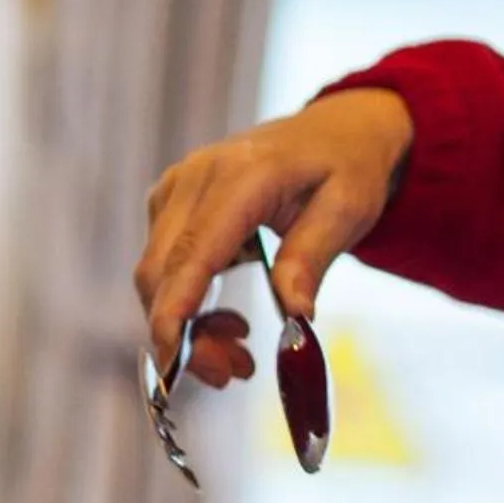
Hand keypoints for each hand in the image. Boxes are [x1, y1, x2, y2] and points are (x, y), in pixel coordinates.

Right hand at [134, 88, 414, 385]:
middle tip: (233, 372)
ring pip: (156, 276)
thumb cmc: (346, 168)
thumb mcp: (347, 211)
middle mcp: (194, 178)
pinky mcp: (169, 202)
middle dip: (185, 334)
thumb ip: (311, 258)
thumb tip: (294, 314)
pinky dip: (185, 302)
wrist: (335, 131)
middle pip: (161, 273)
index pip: (192, 253)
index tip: (172, 358)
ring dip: (186, 324)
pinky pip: (162, 265)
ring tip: (237, 353)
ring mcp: (175, 188)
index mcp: (241, 176)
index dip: (174, 309)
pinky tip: (224, 318)